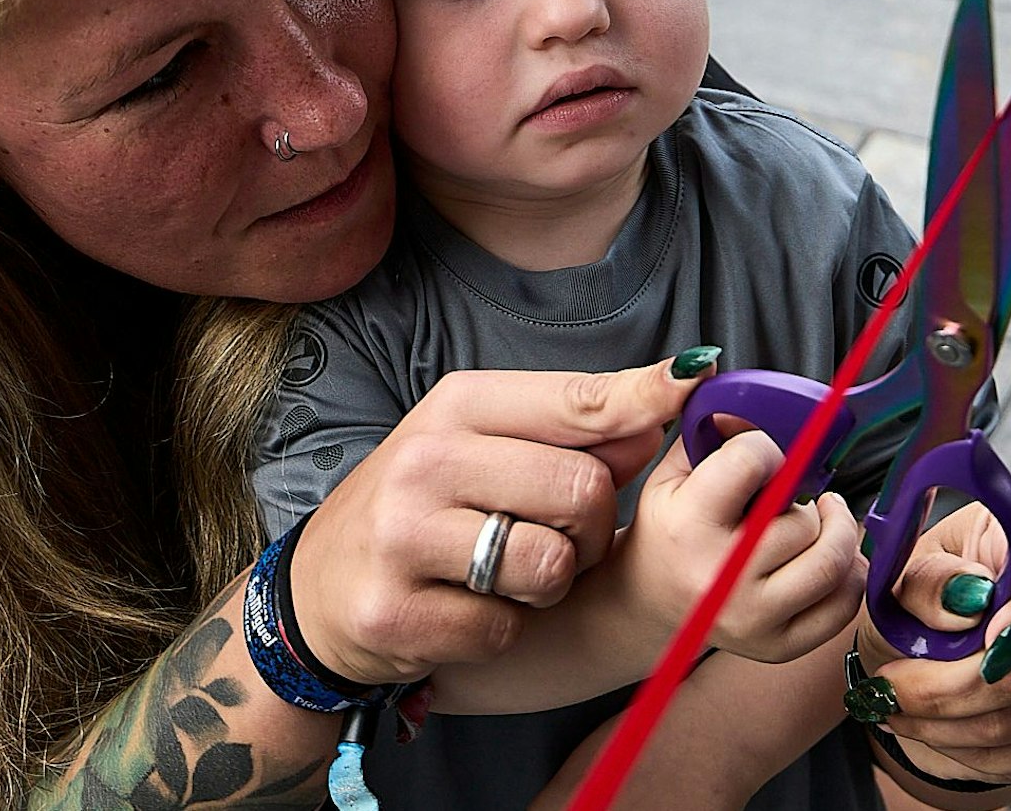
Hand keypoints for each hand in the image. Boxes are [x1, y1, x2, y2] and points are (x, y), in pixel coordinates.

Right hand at [290, 357, 704, 686]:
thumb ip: (569, 433)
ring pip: (551, 563)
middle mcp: (425, 461)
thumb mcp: (480, 449)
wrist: (316, 592)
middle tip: (556, 537)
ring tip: (508, 576)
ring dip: (551, 583)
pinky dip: (501, 630)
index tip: (694, 381)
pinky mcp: (398, 612)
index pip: (574, 400)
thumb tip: (660, 411)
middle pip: (583, 489)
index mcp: (454, 407)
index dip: (643, 398)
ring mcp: (404, 537)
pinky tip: (463, 611)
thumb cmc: (417, 510)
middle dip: (592, 527)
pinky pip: (506, 628)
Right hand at [616, 431, 865, 663]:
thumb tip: (752, 398)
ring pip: (831, 561)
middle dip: (803, 497)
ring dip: (836, 529)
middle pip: (802, 519)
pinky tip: (826, 553)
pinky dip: (848, 572)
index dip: (765, 449)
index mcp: (687, 526)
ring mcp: (752, 618)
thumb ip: (711, 432)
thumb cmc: (667, 529)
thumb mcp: (671, 475)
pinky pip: (843, 604)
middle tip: (789, 495)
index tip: (761, 458)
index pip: (753, 461)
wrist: (649, 602)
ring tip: (822, 515)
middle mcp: (720, 579)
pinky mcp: (779, 646)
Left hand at [851, 492, 1010, 787]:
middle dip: (949, 688)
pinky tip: (937, 732)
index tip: (983, 644)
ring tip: (898, 711)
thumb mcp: (903, 573)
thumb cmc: (922, 594)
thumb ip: (928, 581)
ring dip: (952, 725)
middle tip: (887, 691)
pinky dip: (977, 752)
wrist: (942, 639)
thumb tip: (965, 599)